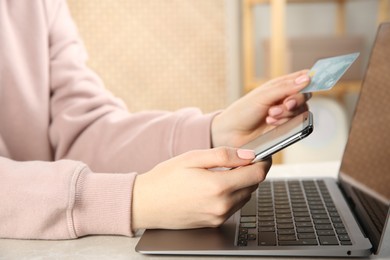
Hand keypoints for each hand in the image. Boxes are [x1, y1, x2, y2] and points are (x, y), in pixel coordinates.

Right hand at [132, 147, 270, 229]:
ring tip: (226, 173)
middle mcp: (222, 205)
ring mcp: (218, 217)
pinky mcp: (213, 223)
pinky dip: (233, 195)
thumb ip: (223, 155)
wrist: (145, 204)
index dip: (263, 162)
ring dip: (242, 184)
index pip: (256, 175)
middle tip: (240, 160)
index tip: (262, 155)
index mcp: (218, 187)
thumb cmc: (165, 179)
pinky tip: (217, 186)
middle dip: (251, 172)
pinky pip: (234, 207)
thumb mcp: (192, 158)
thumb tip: (247, 155)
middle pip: (253, 186)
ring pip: (245, 197)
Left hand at [211, 70, 311, 147]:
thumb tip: (307, 78)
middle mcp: (285, 100)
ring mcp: (286, 115)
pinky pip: (297, 124)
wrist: (231, 134)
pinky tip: (271, 123)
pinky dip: (286, 122)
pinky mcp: (286, 130)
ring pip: (302, 111)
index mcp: (279, 87)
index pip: (302, 78)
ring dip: (287, 113)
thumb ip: (286, 88)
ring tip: (270, 115)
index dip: (311, 77)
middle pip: (305, 96)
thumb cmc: (242, 111)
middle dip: (296, 100)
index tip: (315, 78)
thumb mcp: (263, 96)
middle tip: (285, 104)